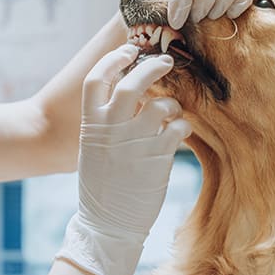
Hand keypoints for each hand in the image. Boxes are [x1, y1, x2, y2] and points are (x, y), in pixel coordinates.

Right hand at [55, 44, 190, 274]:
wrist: (107, 223)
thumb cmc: (102, 183)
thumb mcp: (94, 146)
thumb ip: (107, 119)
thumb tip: (133, 92)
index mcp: (91, 124)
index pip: (96, 79)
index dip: (113, 60)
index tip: (128, 51)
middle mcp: (111, 129)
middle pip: (133, 84)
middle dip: (152, 67)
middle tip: (166, 62)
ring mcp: (134, 142)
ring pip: (160, 105)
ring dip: (171, 104)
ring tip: (172, 112)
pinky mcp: (157, 157)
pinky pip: (178, 128)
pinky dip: (183, 126)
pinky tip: (179, 132)